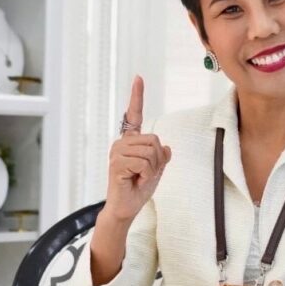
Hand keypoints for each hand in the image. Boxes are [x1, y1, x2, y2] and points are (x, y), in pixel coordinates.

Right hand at [105, 75, 171, 223]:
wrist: (126, 207)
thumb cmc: (138, 188)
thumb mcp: (157, 170)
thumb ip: (161, 157)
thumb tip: (167, 148)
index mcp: (131, 142)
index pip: (134, 115)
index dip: (137, 96)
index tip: (139, 78)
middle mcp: (122, 143)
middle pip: (154, 139)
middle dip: (158, 159)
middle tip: (147, 173)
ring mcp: (117, 152)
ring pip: (150, 151)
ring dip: (152, 168)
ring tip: (140, 177)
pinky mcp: (117, 163)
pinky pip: (143, 162)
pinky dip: (146, 174)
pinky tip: (136, 180)